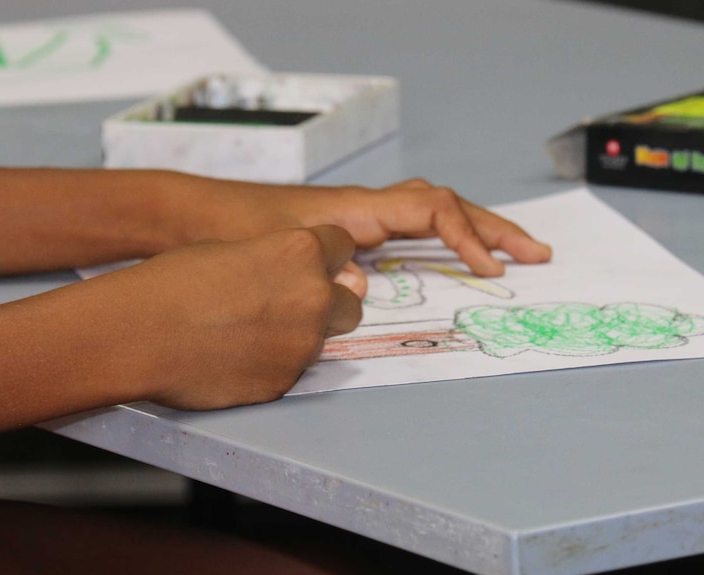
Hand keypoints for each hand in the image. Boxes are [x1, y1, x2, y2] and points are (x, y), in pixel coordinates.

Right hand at [63, 225, 361, 409]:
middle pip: (350, 301)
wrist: (141, 333)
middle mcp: (313, 299)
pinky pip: (292, 369)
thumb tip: (291, 277)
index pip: (342, 246)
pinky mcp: (285, 382)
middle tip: (289, 306)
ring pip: (324, 339)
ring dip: (302, 334)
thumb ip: (275, 262)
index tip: (308, 265)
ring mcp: (302, 346)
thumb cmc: (174, 281)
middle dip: (327, 302)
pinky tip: (237, 357)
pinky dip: (274, 363)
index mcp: (301, 253)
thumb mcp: (231, 249)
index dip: (324, 256)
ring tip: (254, 333)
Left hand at [156, 174, 551, 278]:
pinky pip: (406, 228)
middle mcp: (364, 208)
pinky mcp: (346, 232)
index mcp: (357, 209)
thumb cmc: (233, 231)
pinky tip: (445, 258)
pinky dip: (436, 240)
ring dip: (470, 231)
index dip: (469, 238)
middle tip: (536, 253)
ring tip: (506, 253)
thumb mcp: (277, 253)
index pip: (432, 210)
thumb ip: (321, 272)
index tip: (491, 271)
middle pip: (444, 206)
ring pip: (428, 213)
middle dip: (492, 228)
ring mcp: (357, 218)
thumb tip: (363, 289)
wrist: (196, 215)